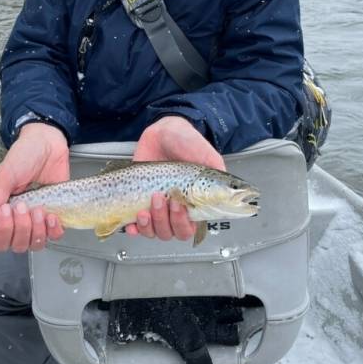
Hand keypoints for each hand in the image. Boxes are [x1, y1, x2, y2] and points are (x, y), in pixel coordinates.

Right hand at [0, 123, 68, 252]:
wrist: (48, 142)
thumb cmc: (24, 156)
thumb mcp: (4, 177)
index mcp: (2, 212)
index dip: (3, 232)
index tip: (6, 210)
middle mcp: (19, 220)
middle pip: (16, 245)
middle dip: (20, 228)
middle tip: (23, 206)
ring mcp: (38, 219)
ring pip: (35, 244)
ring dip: (37, 230)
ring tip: (39, 209)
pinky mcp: (56, 215)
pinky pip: (55, 236)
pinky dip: (54, 230)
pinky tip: (52, 215)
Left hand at [127, 116, 225, 240]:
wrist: (162, 131)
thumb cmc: (185, 142)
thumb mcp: (205, 155)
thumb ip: (217, 173)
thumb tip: (230, 192)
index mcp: (192, 204)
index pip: (188, 229)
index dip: (182, 223)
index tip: (179, 205)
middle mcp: (174, 209)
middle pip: (170, 232)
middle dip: (164, 219)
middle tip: (162, 197)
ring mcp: (155, 206)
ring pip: (153, 231)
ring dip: (149, 223)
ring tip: (149, 201)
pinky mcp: (138, 201)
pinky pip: (135, 226)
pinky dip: (133, 228)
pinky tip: (132, 222)